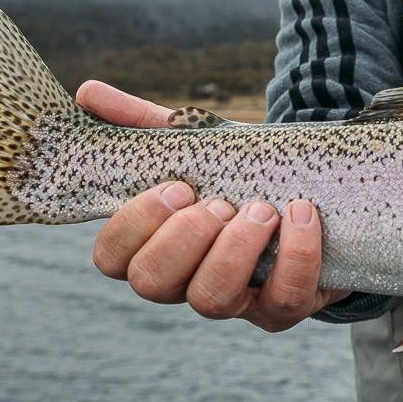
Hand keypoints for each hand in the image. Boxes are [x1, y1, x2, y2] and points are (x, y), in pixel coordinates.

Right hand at [78, 80, 347, 330]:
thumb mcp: (197, 145)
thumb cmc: (239, 175)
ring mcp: (235, 302)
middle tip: (220, 202)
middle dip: (183, 238)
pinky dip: (295, 255)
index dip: (134, 224)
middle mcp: (185, 281)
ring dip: (234, 250)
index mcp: (154, 245)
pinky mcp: (284, 307)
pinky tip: (300, 214)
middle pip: (152, 283)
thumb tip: (88, 93)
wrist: (314, 193)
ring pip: (211, 300)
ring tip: (262, 208)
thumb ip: (145, 124)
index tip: (177, 185)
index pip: (111, 257)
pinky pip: (284, 300)